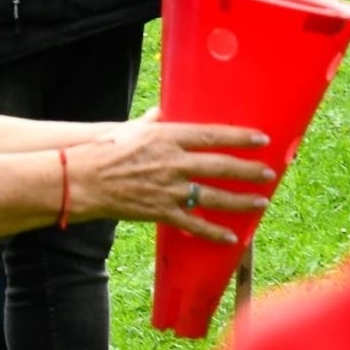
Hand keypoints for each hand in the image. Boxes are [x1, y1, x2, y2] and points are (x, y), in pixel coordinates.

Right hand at [68, 111, 273, 242]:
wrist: (81, 179)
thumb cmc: (102, 150)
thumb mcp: (128, 129)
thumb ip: (150, 122)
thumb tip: (160, 113)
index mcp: (167, 137)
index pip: (212, 135)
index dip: (239, 137)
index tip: (261, 138)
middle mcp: (173, 162)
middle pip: (220, 166)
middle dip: (249, 170)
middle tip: (269, 172)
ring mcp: (168, 188)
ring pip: (214, 196)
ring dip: (241, 200)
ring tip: (260, 202)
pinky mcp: (160, 211)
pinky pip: (194, 224)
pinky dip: (214, 232)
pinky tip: (231, 237)